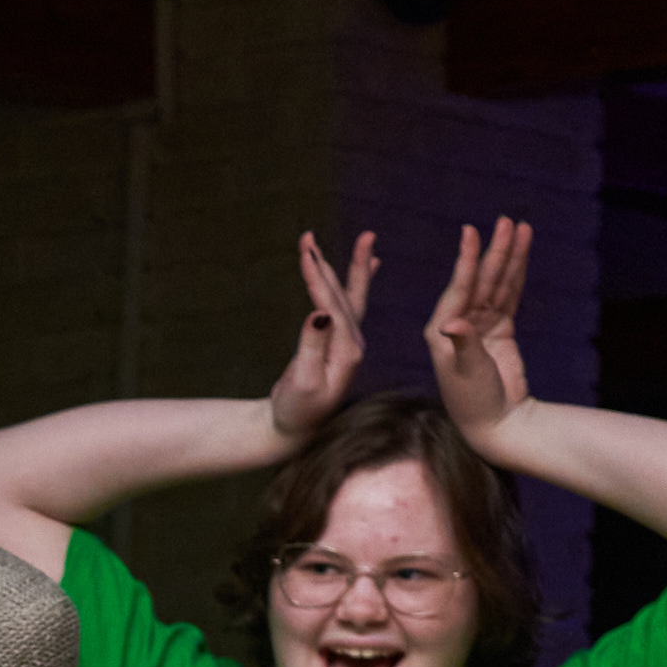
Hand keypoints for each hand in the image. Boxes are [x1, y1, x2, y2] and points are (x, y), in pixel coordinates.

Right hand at [270, 229, 377, 442]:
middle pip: (342, 295)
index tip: (306, 253)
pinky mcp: (337, 343)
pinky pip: (349, 305)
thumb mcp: (302, 382)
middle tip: (309, 237)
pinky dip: (358, 282)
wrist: (295, 429)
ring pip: (345, 296)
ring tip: (358, 238)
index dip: (318, 279)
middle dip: (327, 264)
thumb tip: (318, 312)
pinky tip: (371, 263)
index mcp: (346, 350)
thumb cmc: (295, 410)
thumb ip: (311, 347)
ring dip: (341, 267)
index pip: (333, 305)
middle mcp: (352, 342)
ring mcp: (346, 342)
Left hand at [423, 217, 533, 450]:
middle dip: (494, 250)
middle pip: (480, 279)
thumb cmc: (473, 403)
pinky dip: (516, 274)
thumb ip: (463, 346)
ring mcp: (479, 325)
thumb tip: (454, 323)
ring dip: (508, 256)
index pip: (457, 288)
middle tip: (505, 220)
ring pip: (497, 283)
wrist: (496, 423)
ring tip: (520, 226)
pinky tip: (522, 252)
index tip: (470, 232)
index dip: (466, 260)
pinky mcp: (498, 330)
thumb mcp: (467, 374)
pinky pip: (509, 295)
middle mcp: (456, 323)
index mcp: (440, 331)